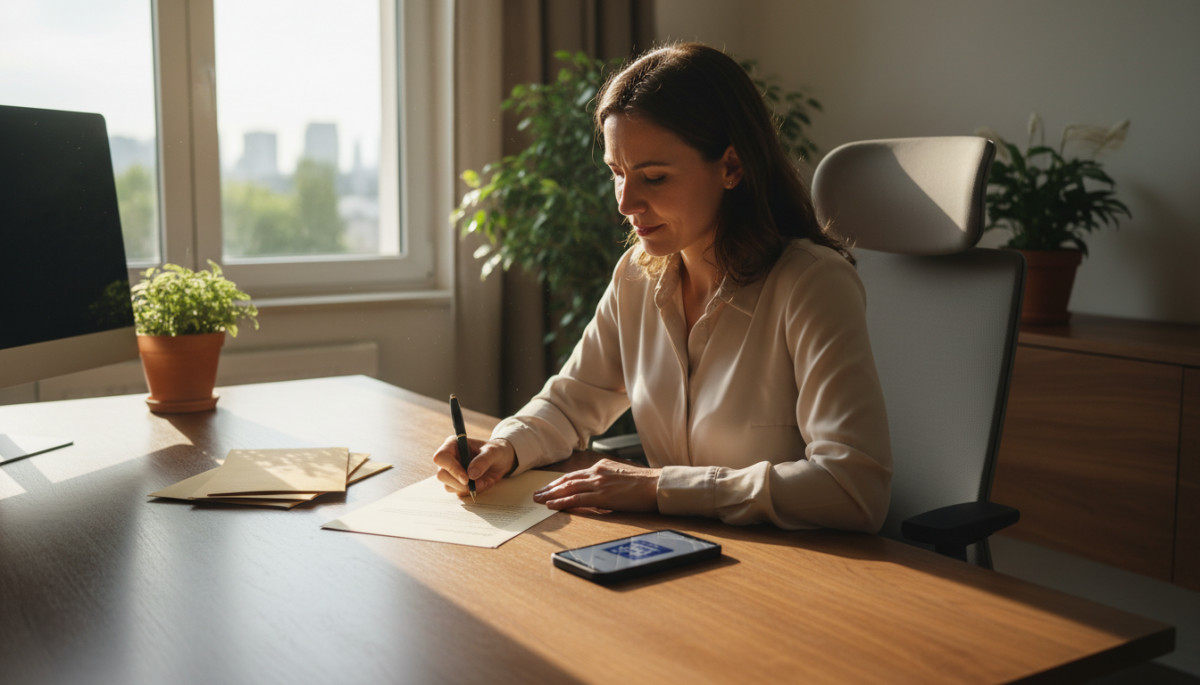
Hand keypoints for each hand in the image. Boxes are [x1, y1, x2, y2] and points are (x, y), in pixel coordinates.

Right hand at [432, 436, 515, 496]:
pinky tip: (482, 483)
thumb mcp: (493, 452)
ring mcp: (451, 472)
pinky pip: (459, 492)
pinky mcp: (457, 483)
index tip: (466, 478)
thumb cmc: (495, 451)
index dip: (451, 469)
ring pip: (448, 486)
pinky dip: (471, 491)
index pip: (441, 457)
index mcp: (453, 445)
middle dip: (458, 483)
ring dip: (466, 488)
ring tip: (484, 482)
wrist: (501, 460)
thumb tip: (471, 474)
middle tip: (474, 484)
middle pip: (441, 475)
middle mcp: (449, 459)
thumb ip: (483, 461)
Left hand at [532, 458, 659, 512]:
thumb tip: (597, 493)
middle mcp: (597, 472)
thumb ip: (607, 482)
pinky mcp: (602, 495)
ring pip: (568, 488)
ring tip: (538, 500)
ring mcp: (599, 483)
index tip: (548, 487)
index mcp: (602, 467)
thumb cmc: (644, 484)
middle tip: (536, 494)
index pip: (575, 475)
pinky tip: (552, 505)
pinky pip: (577, 499)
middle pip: (567, 480)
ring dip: (551, 494)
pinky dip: (562, 502)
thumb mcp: (621, 478)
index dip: (559, 482)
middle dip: (550, 487)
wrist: (656, 485)